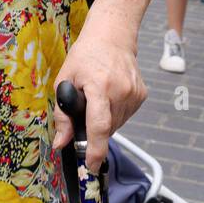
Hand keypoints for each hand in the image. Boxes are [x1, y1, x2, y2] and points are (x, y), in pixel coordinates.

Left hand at [52, 26, 146, 171]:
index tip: (92, 165)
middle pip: (107, 129)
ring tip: (98, 98)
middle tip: (85, 112)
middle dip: (94, 130)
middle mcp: (121, 91)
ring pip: (117, 125)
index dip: (95, 149)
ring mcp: (134, 93)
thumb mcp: (65, 80)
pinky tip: (110, 96)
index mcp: (99, 86)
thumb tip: (61, 143)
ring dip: (105, 121)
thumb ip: (63, 114)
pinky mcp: (142, 95)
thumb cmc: (86, 56)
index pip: (100, 125)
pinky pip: (125, 116)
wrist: (112, 37)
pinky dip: (115, 113)